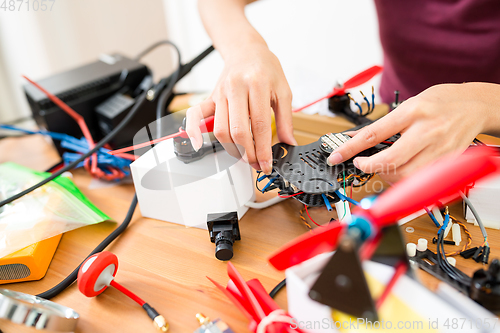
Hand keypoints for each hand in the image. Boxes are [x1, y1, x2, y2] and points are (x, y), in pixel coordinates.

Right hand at [185, 43, 295, 173]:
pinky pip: (196, 115)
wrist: (246, 50)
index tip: (267, 164)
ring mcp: (220, 93)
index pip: (259, 125)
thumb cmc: (265, 68)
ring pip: (220, 129)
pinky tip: (198, 144)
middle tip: (256, 163)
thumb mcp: (283, 91)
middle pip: (238, 131)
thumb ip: (287, 120)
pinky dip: (194, 132)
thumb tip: (290, 144)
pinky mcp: (210, 97)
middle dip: (248, 153)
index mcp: (257, 84)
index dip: (263, 149)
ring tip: (244, 156)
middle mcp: (236, 88)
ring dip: (232, 149)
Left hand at [327, 83, 498, 181]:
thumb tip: (355, 138)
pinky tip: (397, 172)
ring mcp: (438, 150)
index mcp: (412, 112)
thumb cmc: (441, 101)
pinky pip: (419, 179)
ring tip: (379, 167)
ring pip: (405, 175)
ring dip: (385, 176)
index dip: (350, 148)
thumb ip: (383, 124)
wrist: (475, 105)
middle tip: (360, 164)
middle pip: (390, 160)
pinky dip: (403, 179)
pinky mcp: (446, 163)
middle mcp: (426, 132)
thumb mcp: (408, 104)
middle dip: (368, 167)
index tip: (336, 156)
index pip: (373, 134)